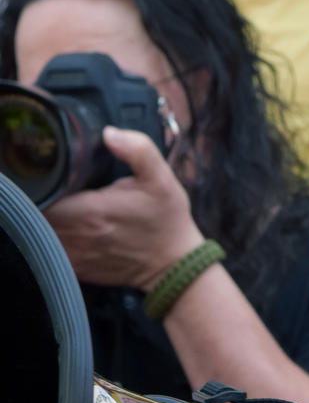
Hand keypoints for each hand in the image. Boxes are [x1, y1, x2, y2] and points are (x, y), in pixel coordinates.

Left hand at [46, 127, 203, 290]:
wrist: (175, 264)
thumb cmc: (167, 221)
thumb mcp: (161, 179)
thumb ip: (137, 149)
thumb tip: (110, 133)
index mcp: (92, 211)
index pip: (45, 195)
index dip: (44, 183)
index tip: (55, 176)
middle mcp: (79, 236)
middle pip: (39, 215)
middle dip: (44, 199)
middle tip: (60, 188)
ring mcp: (77, 256)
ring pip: (44, 234)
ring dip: (48, 220)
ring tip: (66, 207)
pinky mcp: (80, 269)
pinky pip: (53, 252)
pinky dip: (55, 240)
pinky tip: (72, 230)